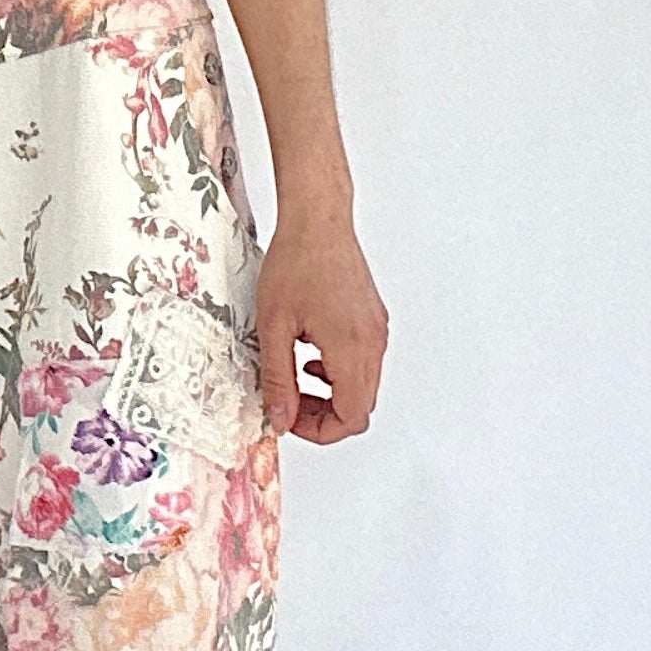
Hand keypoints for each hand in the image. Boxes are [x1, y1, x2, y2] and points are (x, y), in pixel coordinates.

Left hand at [254, 214, 387, 444]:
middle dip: (322, 414)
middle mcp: (373, 343)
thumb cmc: (296, 261)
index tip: (288, 419)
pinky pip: (363, 362)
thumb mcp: (273, 327)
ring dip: (330, 393)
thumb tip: (280, 419)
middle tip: (287, 402)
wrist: (318, 220)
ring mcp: (377, 331)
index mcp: (352, 348)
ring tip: (295, 376)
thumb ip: (278, 380)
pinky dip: (339, 372)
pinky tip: (310, 354)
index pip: (351, 417)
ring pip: (362, 386)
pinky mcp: (373, 320)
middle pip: (360, 407)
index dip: (318, 430)